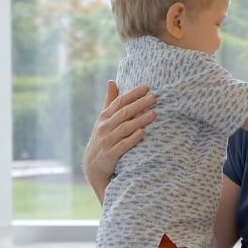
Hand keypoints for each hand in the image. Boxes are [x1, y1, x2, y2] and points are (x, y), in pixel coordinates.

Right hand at [83, 81, 157, 201]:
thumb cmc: (103, 138)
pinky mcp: (110, 155)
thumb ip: (110, 101)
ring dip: (140, 120)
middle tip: (154, 97)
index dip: (133, 94)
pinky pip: (122, 145)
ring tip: (154, 114)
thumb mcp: (104, 119)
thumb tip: (111, 81)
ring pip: (125, 128)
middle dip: (140, 104)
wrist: (93, 166)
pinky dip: (132, 138)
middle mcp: (104, 127)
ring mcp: (107, 141)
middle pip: (124, 113)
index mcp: (104, 116)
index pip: (119, 102)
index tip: (146, 87)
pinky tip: (143, 133)